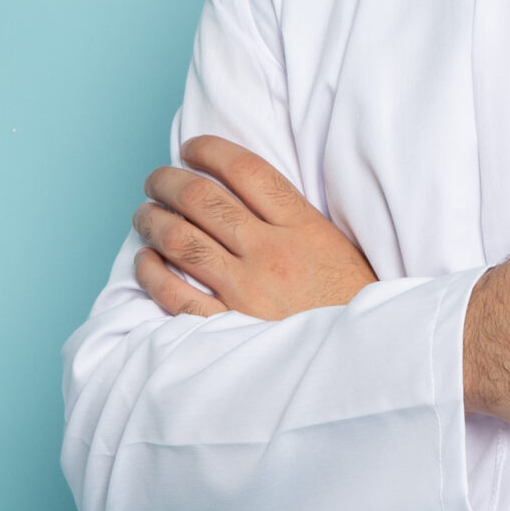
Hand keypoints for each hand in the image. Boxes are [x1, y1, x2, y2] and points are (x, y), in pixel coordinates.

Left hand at [132, 136, 377, 320]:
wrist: (364, 361)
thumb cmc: (349, 304)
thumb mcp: (335, 248)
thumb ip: (294, 220)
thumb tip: (243, 194)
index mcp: (302, 227)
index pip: (246, 170)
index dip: (210, 150)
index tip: (190, 149)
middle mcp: (272, 252)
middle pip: (203, 199)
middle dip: (168, 182)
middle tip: (155, 181)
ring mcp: (248, 291)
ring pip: (182, 240)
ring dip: (153, 221)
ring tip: (144, 215)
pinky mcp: (230, 329)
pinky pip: (175, 295)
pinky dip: (151, 273)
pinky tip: (145, 261)